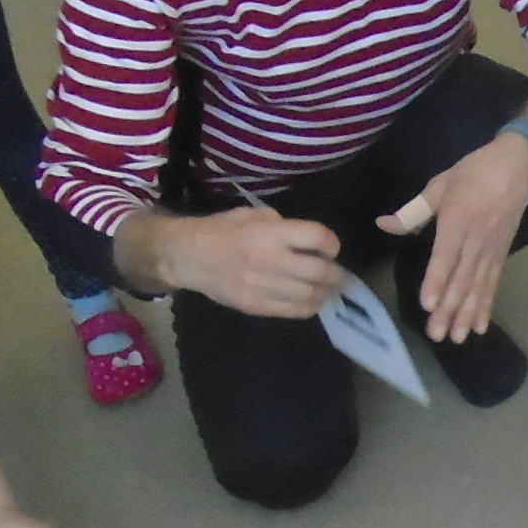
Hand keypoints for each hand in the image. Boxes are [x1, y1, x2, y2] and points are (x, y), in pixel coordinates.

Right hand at [165, 206, 342, 318]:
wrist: (188, 257)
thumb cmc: (222, 231)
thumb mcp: (252, 215)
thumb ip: (282, 226)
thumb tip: (309, 241)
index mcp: (268, 233)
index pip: (316, 237)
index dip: (331, 243)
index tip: (330, 248)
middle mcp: (268, 260)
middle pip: (319, 272)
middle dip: (335, 274)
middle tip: (338, 274)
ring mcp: (262, 287)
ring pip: (311, 295)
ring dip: (325, 293)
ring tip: (327, 289)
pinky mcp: (256, 306)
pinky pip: (294, 311)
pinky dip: (309, 306)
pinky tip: (311, 300)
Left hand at [378, 132, 527, 341]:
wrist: (517, 169)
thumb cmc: (474, 173)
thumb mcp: (440, 185)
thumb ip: (413, 211)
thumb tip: (384, 224)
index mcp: (458, 221)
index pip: (445, 258)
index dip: (436, 282)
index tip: (427, 305)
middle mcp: (475, 242)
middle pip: (461, 281)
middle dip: (449, 309)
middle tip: (437, 335)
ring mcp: (490, 252)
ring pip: (477, 288)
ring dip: (466, 315)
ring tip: (457, 338)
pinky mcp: (501, 257)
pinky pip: (492, 286)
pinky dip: (486, 307)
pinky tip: (479, 326)